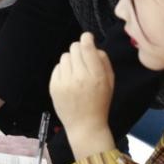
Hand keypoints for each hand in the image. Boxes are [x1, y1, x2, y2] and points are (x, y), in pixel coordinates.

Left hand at [50, 33, 114, 156]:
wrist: (85, 125)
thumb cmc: (100, 103)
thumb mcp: (110, 82)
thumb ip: (104, 62)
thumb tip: (94, 46)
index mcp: (96, 76)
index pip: (87, 48)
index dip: (87, 38)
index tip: (87, 37)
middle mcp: (79, 77)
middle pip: (74, 48)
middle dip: (79, 50)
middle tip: (83, 58)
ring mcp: (65, 82)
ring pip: (65, 56)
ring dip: (71, 60)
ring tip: (76, 72)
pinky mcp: (54, 87)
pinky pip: (57, 67)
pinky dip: (63, 70)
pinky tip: (69, 80)